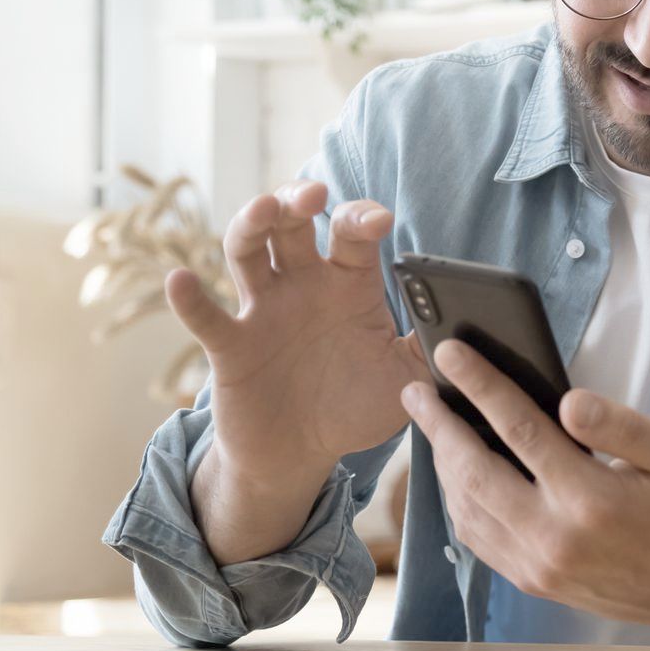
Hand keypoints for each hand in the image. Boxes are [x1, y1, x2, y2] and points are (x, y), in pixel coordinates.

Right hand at [171, 180, 427, 481]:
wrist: (302, 455)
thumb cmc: (355, 407)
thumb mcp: (406, 380)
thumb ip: (434, 351)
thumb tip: (468, 330)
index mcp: (349, 284)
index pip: (353, 234)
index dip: (362, 218)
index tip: (379, 221)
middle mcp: (303, 285)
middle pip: (292, 224)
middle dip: (298, 199)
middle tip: (313, 194)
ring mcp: (263, 310)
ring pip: (247, 250)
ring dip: (250, 224)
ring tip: (263, 210)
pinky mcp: (230, 345)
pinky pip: (205, 316)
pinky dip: (189, 298)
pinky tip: (181, 281)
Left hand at [402, 340, 649, 636]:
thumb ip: (622, 423)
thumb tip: (568, 401)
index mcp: (592, 497)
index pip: (521, 429)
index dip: (481, 385)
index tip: (450, 353)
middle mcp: (555, 536)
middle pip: (474, 470)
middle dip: (439, 423)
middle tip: (415, 389)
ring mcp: (537, 565)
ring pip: (466, 506)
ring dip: (442, 461)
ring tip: (431, 423)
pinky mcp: (531, 580)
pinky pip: (476, 537)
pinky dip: (457, 499)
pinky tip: (455, 471)